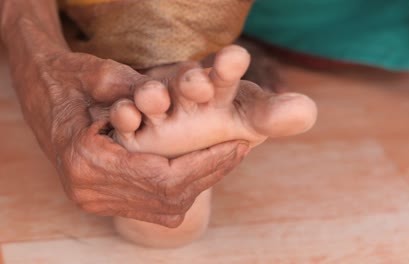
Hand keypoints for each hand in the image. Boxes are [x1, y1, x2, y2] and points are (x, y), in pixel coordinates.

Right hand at [11, 51, 248, 226]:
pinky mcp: (102, 200)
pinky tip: (200, 167)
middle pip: (167, 198)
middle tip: (240, 151)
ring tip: (227, 158)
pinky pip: (153, 206)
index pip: (161, 177)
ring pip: (164, 207)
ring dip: (199, 183)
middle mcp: (89, 191)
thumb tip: (177, 95)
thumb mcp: (93, 72)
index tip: (235, 147)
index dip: (204, 165)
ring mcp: (94, 201)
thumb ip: (129, 84)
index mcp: (86, 163)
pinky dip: (182, 188)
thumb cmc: (66, 80)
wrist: (40, 97)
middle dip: (209, 174)